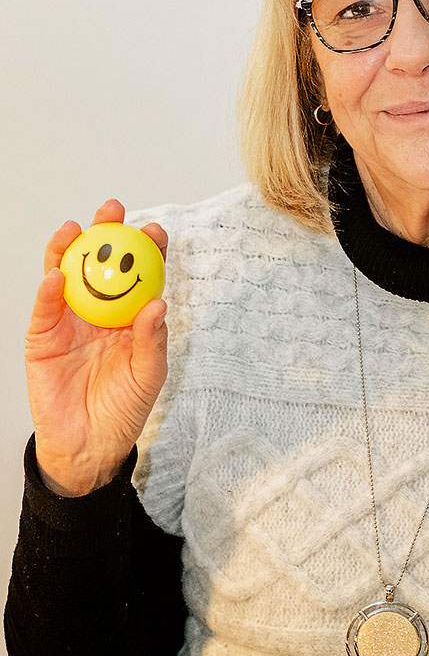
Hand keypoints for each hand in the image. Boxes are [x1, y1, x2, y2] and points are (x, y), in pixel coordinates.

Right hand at [25, 199, 168, 495]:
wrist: (89, 444)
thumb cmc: (124, 409)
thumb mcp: (149, 375)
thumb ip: (153, 340)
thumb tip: (158, 304)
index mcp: (130, 317)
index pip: (138, 276)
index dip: (145, 251)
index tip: (155, 231)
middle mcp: (99, 312)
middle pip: (100, 265)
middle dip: (104, 234)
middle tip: (112, 212)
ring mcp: (69, 322)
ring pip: (66, 277)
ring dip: (68, 250)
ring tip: (76, 230)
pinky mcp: (42, 337)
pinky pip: (44, 309)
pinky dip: (48, 290)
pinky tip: (56, 274)